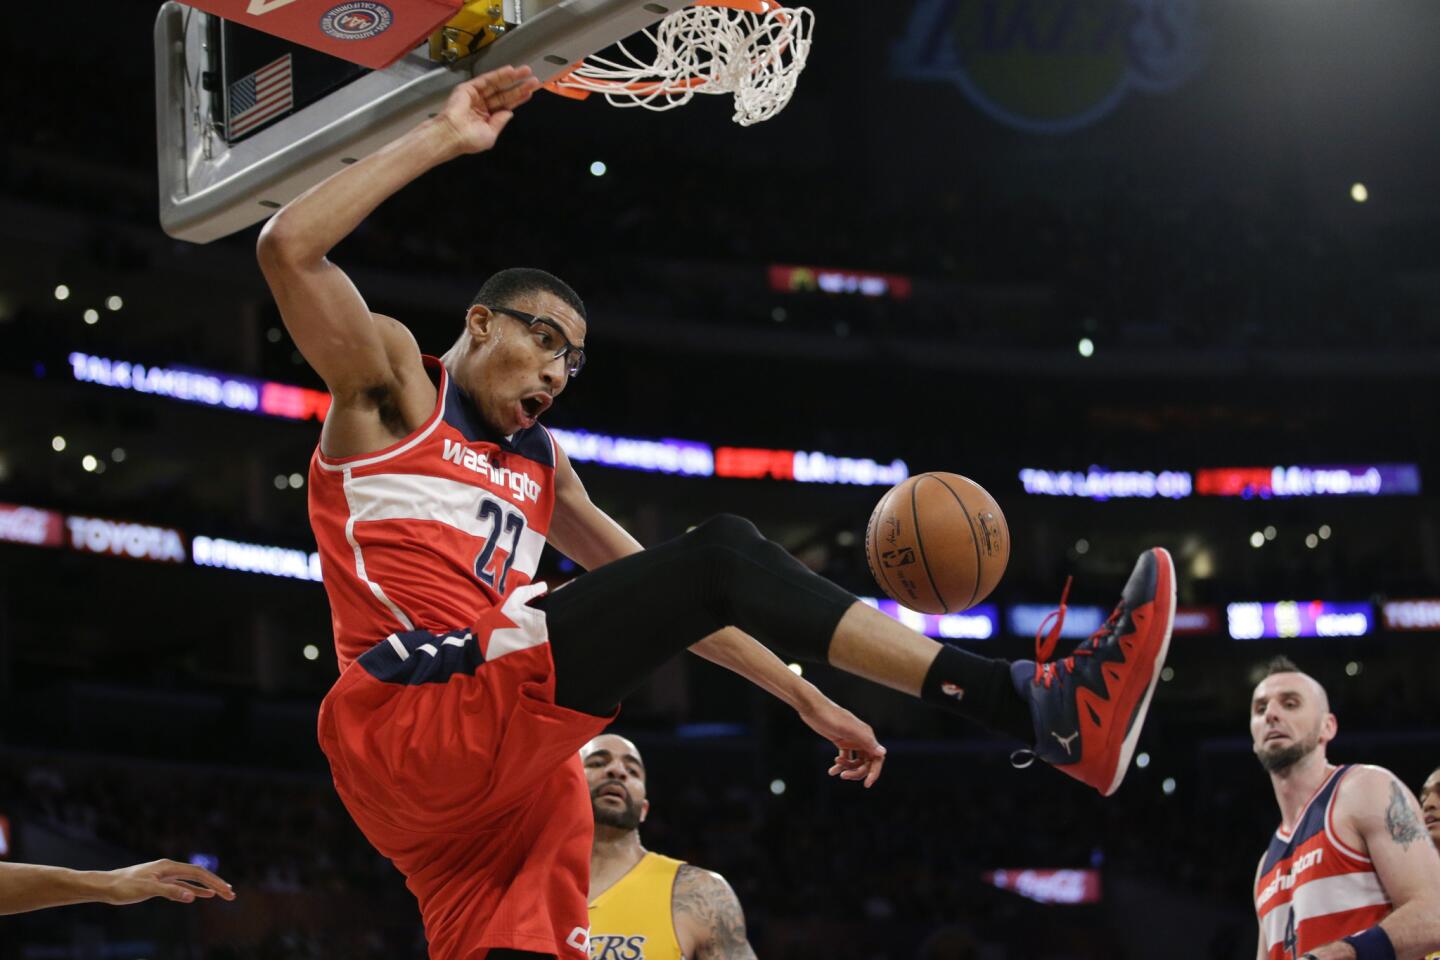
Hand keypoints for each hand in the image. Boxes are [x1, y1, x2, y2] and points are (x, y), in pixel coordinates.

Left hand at [101, 859, 235, 905]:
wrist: (105, 886)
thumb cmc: (123, 887)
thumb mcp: (147, 890)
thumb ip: (170, 892)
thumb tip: (193, 897)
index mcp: (168, 866)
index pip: (198, 873)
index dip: (214, 882)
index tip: (226, 891)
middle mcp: (169, 868)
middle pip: (199, 875)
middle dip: (216, 884)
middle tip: (231, 894)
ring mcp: (165, 876)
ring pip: (192, 881)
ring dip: (208, 888)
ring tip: (223, 894)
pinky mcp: (160, 884)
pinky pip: (183, 886)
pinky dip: (194, 890)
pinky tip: (202, 895)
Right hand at [436, 65, 541, 153]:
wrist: (452, 135)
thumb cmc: (467, 140)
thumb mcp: (490, 135)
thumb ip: (500, 122)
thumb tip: (509, 112)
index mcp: (486, 118)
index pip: (506, 105)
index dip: (518, 98)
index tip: (530, 92)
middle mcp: (482, 106)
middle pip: (504, 93)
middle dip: (518, 86)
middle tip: (533, 80)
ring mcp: (475, 96)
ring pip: (497, 84)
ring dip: (511, 78)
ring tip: (525, 72)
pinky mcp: (468, 88)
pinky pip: (486, 80)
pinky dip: (498, 75)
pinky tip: (510, 71)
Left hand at [795, 697, 886, 787]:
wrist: (813, 709)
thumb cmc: (831, 717)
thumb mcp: (848, 730)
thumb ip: (866, 741)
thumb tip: (883, 753)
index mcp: (866, 735)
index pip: (877, 758)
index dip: (874, 772)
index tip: (867, 784)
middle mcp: (861, 739)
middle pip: (866, 762)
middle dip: (857, 772)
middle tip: (844, 776)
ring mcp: (851, 740)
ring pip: (856, 762)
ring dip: (848, 769)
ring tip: (836, 771)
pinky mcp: (841, 741)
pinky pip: (846, 758)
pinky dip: (840, 765)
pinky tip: (832, 771)